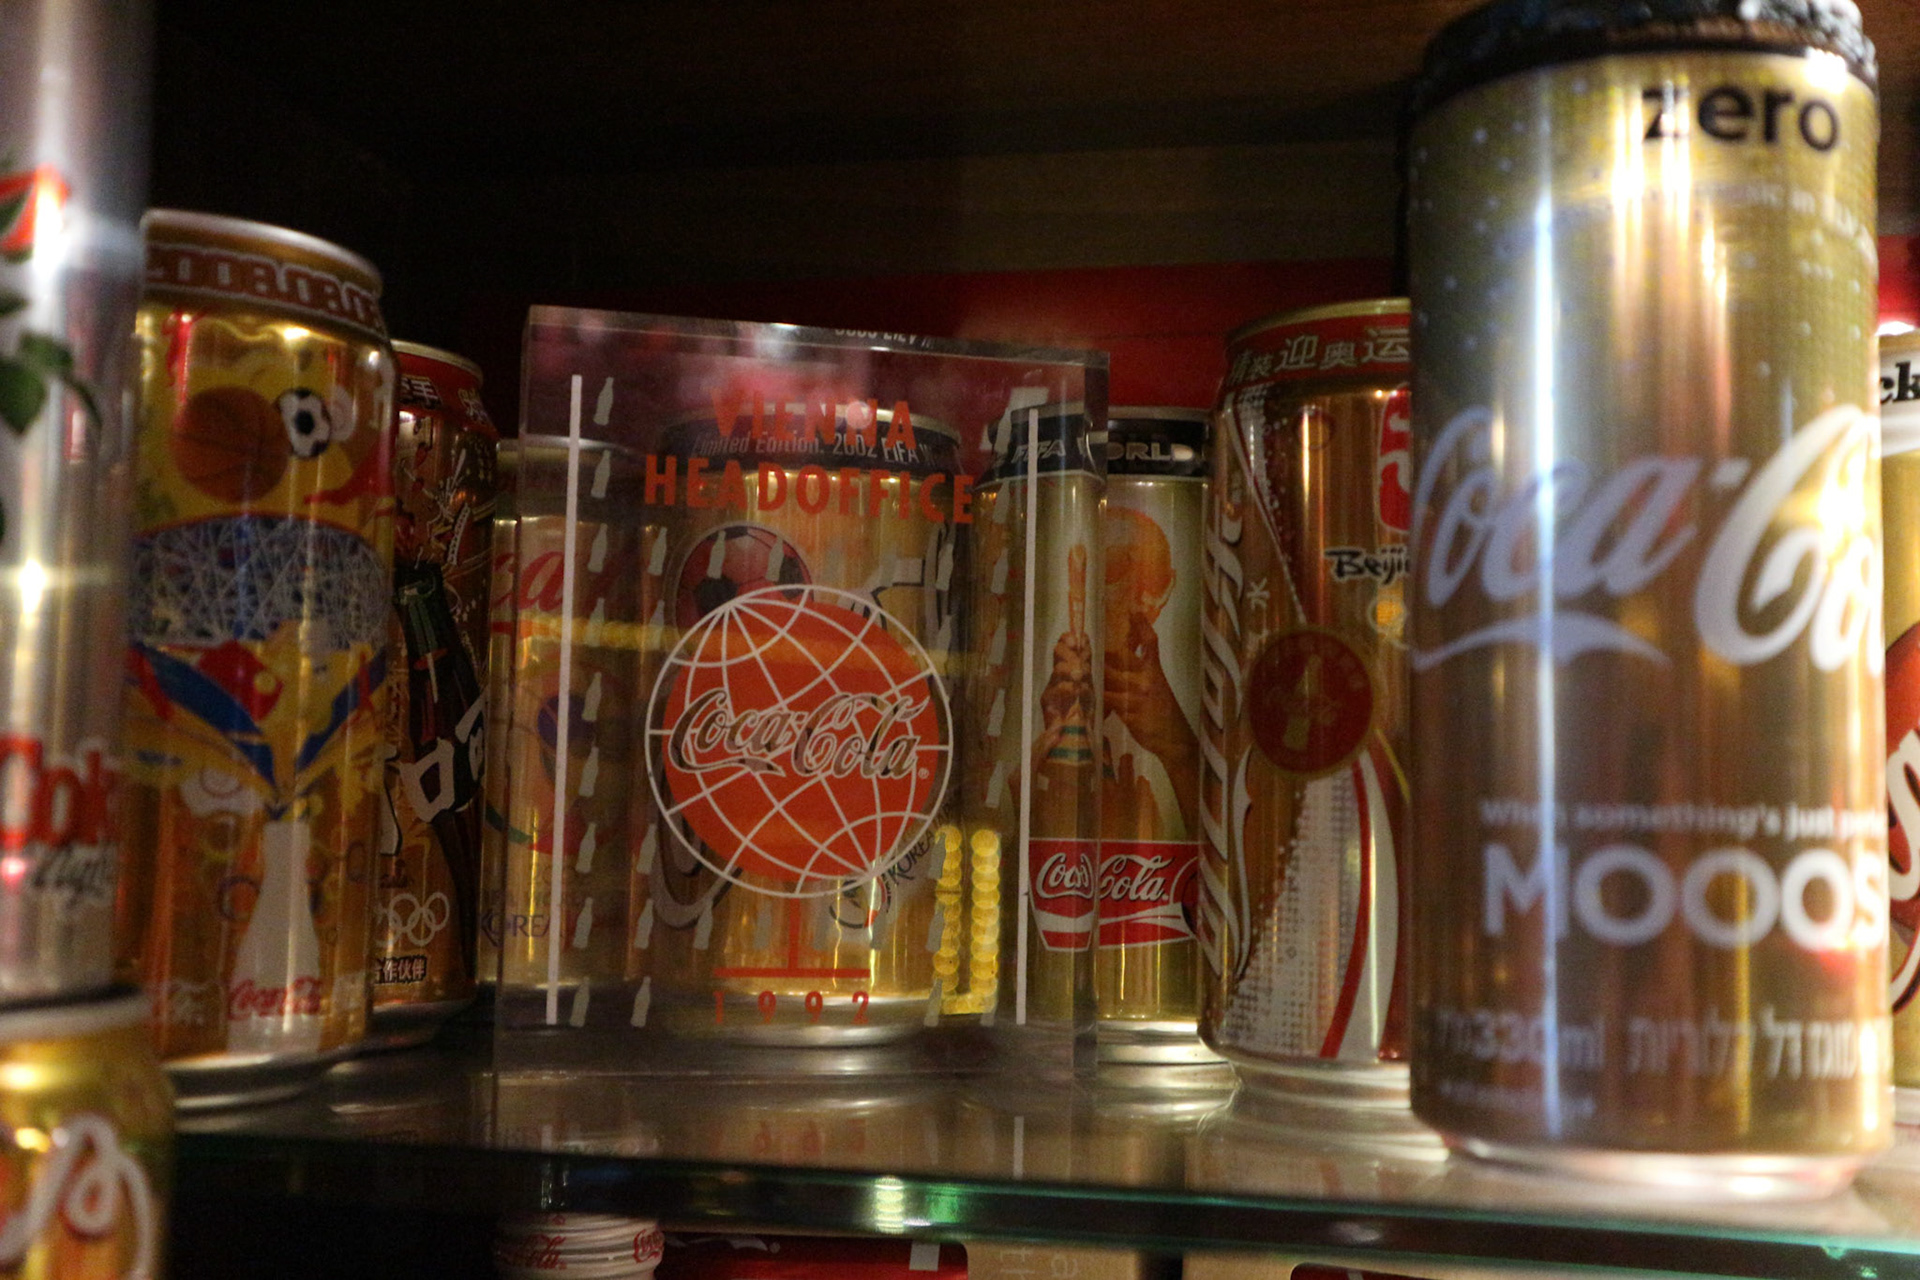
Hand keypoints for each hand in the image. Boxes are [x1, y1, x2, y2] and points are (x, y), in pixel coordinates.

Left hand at [1104, 614, 1199, 831]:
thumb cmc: (1163, 711)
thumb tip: (1125, 652)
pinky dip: (1095, 699)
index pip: (1150, 643)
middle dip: (1101, 651)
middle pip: (1121, 657)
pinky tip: (1086, 698)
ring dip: (1092, 675)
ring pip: (1108, 679)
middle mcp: (1147, 680)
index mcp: (1155, 671)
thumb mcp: (1158, 685)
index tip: (1132, 610)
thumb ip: (1143, 670)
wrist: (1175, 739)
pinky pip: (1107, 701)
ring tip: (1077, 670)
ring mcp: (1138, 696)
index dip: (1141, 625)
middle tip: (1083, 642)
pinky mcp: (1130, 714)